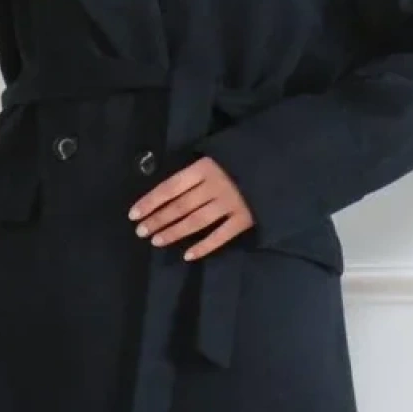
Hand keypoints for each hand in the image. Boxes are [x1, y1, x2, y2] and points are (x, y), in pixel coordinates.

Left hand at [127, 157, 254, 259]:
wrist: (278, 162)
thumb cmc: (241, 158)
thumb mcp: (216, 156)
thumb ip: (195, 172)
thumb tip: (167, 191)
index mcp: (205, 168)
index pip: (170, 187)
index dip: (150, 201)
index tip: (133, 214)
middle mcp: (215, 186)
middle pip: (180, 206)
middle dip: (158, 220)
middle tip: (141, 231)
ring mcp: (231, 204)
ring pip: (196, 222)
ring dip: (174, 232)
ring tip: (157, 241)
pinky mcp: (245, 219)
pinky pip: (221, 236)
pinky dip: (204, 247)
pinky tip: (188, 256)